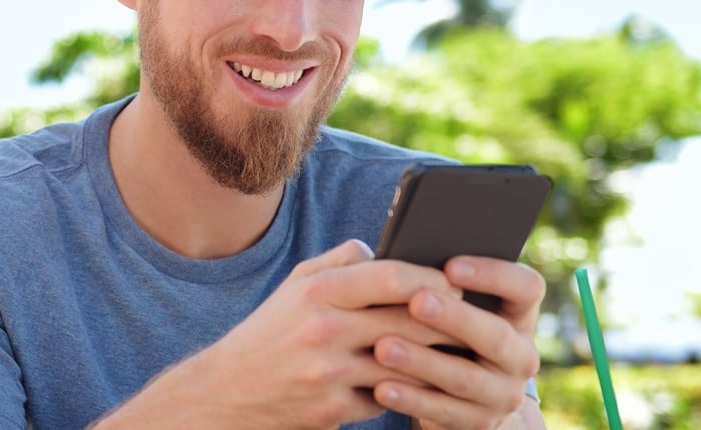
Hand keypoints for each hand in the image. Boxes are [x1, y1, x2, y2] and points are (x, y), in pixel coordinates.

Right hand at [98, 240, 464, 428]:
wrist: (225, 394)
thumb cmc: (269, 334)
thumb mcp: (295, 286)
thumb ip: (340, 261)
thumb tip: (386, 250)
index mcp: (318, 291)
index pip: (391, 276)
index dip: (431, 278)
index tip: (455, 283)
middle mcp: (324, 329)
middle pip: (410, 322)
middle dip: (449, 323)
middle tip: (474, 322)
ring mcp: (330, 373)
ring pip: (406, 364)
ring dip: (437, 361)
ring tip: (460, 354)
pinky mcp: (333, 410)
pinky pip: (388, 397)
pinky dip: (404, 391)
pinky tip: (420, 386)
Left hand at [371, 256, 544, 429]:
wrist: (456, 399)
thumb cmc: (442, 335)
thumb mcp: (453, 311)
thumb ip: (439, 286)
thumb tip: (398, 257)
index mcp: (519, 317)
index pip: (527, 288)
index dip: (494, 274)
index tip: (451, 265)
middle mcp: (521, 356)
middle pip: (496, 336)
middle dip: (454, 318)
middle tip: (416, 301)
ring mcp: (504, 394)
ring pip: (465, 378)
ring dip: (422, 362)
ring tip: (382, 347)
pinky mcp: (479, 423)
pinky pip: (444, 411)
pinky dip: (410, 399)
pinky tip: (380, 387)